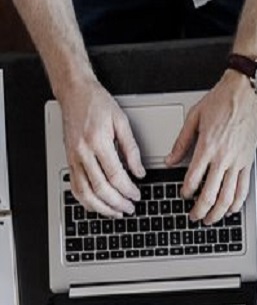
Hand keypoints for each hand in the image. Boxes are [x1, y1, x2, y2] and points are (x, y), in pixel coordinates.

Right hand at [60, 76, 144, 216]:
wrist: (75, 93)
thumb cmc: (98, 103)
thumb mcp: (122, 122)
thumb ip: (132, 149)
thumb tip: (139, 171)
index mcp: (98, 142)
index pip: (115, 176)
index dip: (128, 190)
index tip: (137, 195)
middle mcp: (83, 152)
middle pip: (99, 188)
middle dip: (117, 202)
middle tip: (129, 208)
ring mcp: (73, 157)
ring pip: (84, 192)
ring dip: (100, 206)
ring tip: (115, 212)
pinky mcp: (69, 159)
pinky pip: (74, 186)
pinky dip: (84, 199)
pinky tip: (96, 204)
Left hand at [166, 70, 256, 224]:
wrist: (244, 93)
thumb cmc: (221, 101)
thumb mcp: (193, 118)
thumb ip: (181, 142)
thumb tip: (170, 160)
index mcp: (207, 147)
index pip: (193, 180)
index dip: (185, 192)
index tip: (182, 196)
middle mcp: (223, 157)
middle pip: (211, 194)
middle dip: (200, 211)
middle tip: (194, 217)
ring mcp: (238, 161)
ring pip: (229, 196)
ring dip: (218, 212)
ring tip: (211, 219)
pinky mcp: (248, 161)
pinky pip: (244, 188)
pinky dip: (238, 202)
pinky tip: (231, 209)